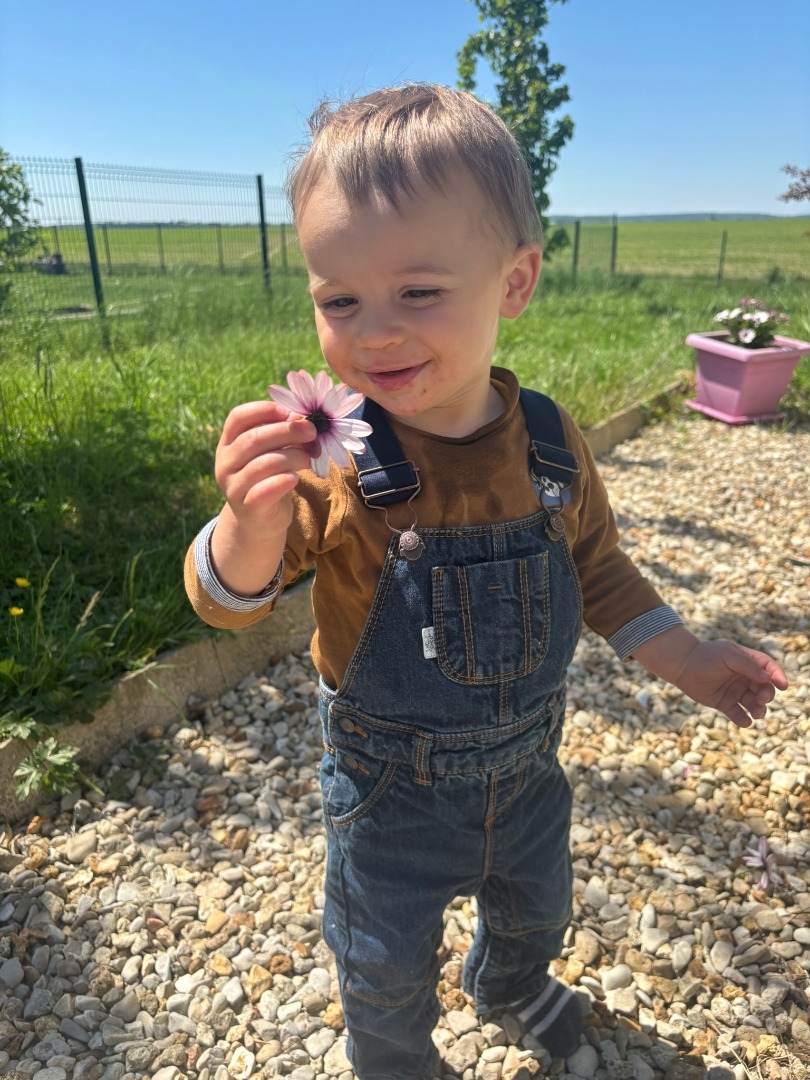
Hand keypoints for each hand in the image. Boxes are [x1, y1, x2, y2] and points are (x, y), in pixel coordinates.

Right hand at [210, 401, 314, 596]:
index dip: (264, 410)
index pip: (238, 417)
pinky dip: (283, 481)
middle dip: (287, 431)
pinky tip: (296, 478)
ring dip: (293, 456)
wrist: (259, 521)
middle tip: (312, 431)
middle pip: (253, 439)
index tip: (290, 411)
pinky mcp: (247, 508)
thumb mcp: (271, 453)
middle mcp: (225, 463)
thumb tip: (302, 419)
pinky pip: (264, 490)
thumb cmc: (268, 479)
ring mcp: (233, 487)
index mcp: (228, 443)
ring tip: (311, 458)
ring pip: (263, 463)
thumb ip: (281, 435)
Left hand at [633, 628, 787, 727]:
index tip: (782, 685)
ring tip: (756, 713)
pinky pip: (739, 714)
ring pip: (754, 703)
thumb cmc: (705, 656)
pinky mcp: (725, 703)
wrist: (682, 666)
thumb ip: (747, 665)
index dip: (777, 676)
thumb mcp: (728, 655)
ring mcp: (735, 691)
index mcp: (747, 662)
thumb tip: (767, 678)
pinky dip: (744, 720)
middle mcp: (744, 678)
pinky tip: (744, 721)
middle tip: (761, 699)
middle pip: (764, 688)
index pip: (768, 669)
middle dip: (767, 695)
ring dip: (759, 709)